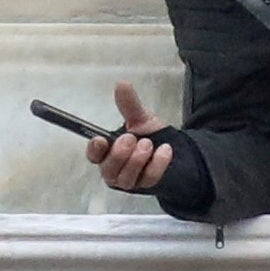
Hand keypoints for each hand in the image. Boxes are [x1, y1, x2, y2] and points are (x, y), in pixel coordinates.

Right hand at [86, 79, 177, 195]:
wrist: (176, 151)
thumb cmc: (151, 136)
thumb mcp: (140, 119)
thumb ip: (129, 105)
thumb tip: (122, 84)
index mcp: (106, 152)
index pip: (93, 155)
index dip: (95, 149)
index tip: (100, 140)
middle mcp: (114, 169)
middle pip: (108, 168)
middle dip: (119, 154)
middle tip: (131, 138)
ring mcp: (130, 180)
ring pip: (126, 177)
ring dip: (137, 160)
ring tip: (148, 144)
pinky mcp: (147, 186)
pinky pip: (149, 178)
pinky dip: (157, 163)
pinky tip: (165, 150)